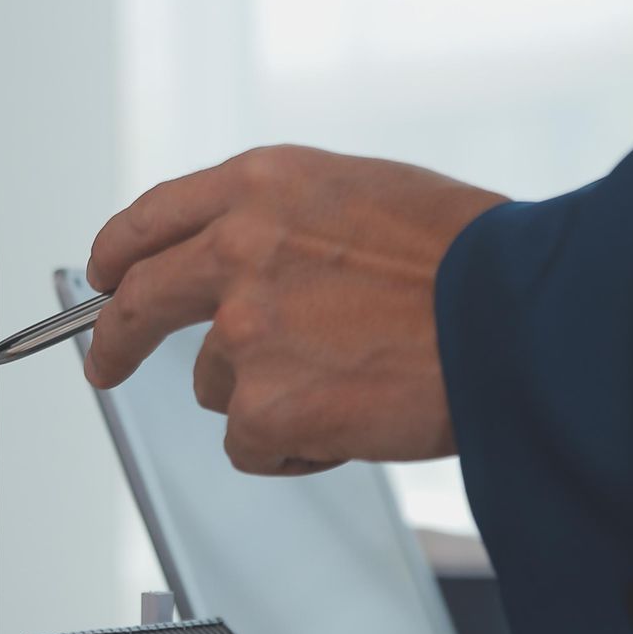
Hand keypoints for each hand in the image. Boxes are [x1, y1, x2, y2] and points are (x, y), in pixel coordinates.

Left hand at [82, 146, 506, 473]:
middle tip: (107, 365)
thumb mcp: (365, 196)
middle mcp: (239, 247)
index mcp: (264, 185)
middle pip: (138, 301)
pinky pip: (251, 444)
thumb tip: (235, 261)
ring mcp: (244, 328)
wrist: (527, 321)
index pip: (154, 216)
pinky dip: (294, 447)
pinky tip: (356, 420)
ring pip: (217, 386)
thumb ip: (284, 223)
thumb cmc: (472, 263)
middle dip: (113, 340)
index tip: (106, 276)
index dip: (120, 252)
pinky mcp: (261, 404)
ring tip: (355, 381)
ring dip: (269, 397)